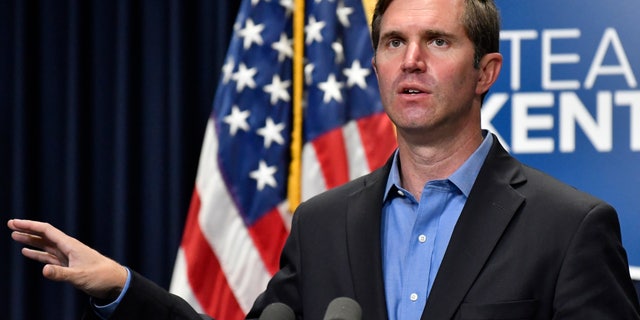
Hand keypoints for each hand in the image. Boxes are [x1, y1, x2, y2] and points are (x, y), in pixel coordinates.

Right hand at [8, 219, 127, 299]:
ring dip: (30, 241)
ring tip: (14, 236)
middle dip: (27, 230)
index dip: (30, 226)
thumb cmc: (100, 276)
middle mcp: (67, 248)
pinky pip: (48, 257)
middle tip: (10, 225)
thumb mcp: (79, 276)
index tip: (15, 223)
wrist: (114, 282)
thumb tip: (43, 270)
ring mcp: (67, 256)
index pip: (47, 231)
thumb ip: (61, 274)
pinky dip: (37, 254)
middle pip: (44, 236)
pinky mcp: (67, 265)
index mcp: (70, 245)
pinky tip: (27, 252)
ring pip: (45, 246)